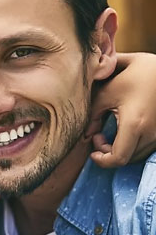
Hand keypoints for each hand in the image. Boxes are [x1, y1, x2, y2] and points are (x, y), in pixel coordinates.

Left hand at [88, 52, 155, 167]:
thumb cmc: (136, 74)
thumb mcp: (108, 90)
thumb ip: (93, 114)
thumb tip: (86, 134)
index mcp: (135, 125)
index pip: (119, 158)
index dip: (103, 161)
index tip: (93, 149)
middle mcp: (151, 134)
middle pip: (127, 160)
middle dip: (108, 153)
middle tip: (98, 135)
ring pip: (137, 154)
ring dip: (121, 148)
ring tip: (109, 130)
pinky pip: (146, 147)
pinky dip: (132, 144)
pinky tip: (124, 128)